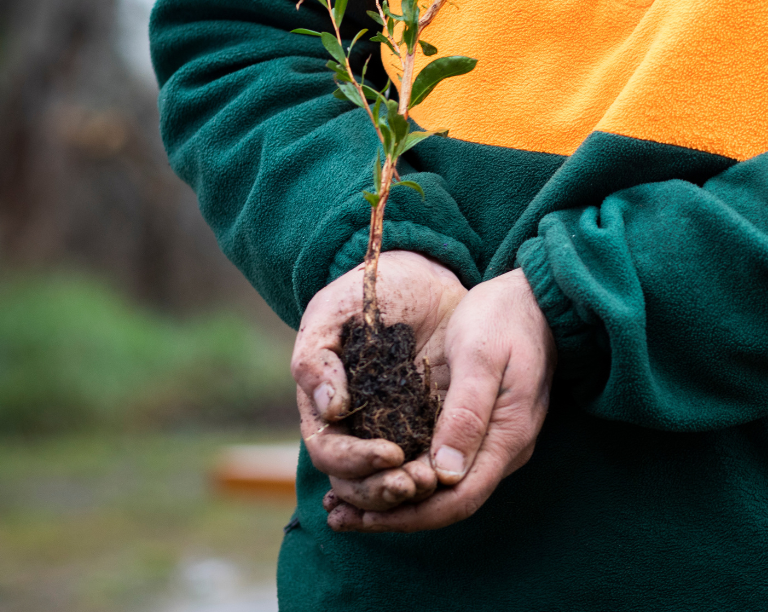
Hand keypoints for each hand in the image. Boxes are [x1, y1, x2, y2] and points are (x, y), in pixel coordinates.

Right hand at [292, 250, 464, 515]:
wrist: (421, 274)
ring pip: (393, 480)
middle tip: (415, 484)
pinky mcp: (432, 421)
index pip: (331, 454)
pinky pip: (430, 460)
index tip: (390, 454)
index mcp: (326, 408)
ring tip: (434, 483)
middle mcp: (359, 427)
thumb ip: (317, 359)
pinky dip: (436, 476)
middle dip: (382, 491)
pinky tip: (451, 479)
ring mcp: (396, 428)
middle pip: (360, 482)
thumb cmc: (365, 291)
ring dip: (409, 492)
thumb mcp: (331, 314)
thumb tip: (331, 411)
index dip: (355, 463)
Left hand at [325, 268, 555, 532]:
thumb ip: (466, 414)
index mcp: (508, 436)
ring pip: (445, 488)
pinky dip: (407, 473)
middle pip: (448, 502)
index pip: (459, 499)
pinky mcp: (480, 428)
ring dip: (396, 498)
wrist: (534, 299)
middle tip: (339, 516)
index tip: (364, 516)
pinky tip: (373, 469)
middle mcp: (504, 450)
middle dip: (395, 514)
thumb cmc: (504, 319)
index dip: (411, 515)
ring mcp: (493, 441)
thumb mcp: (480, 357)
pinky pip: (444, 465)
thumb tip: (446, 473)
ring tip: (344, 500)